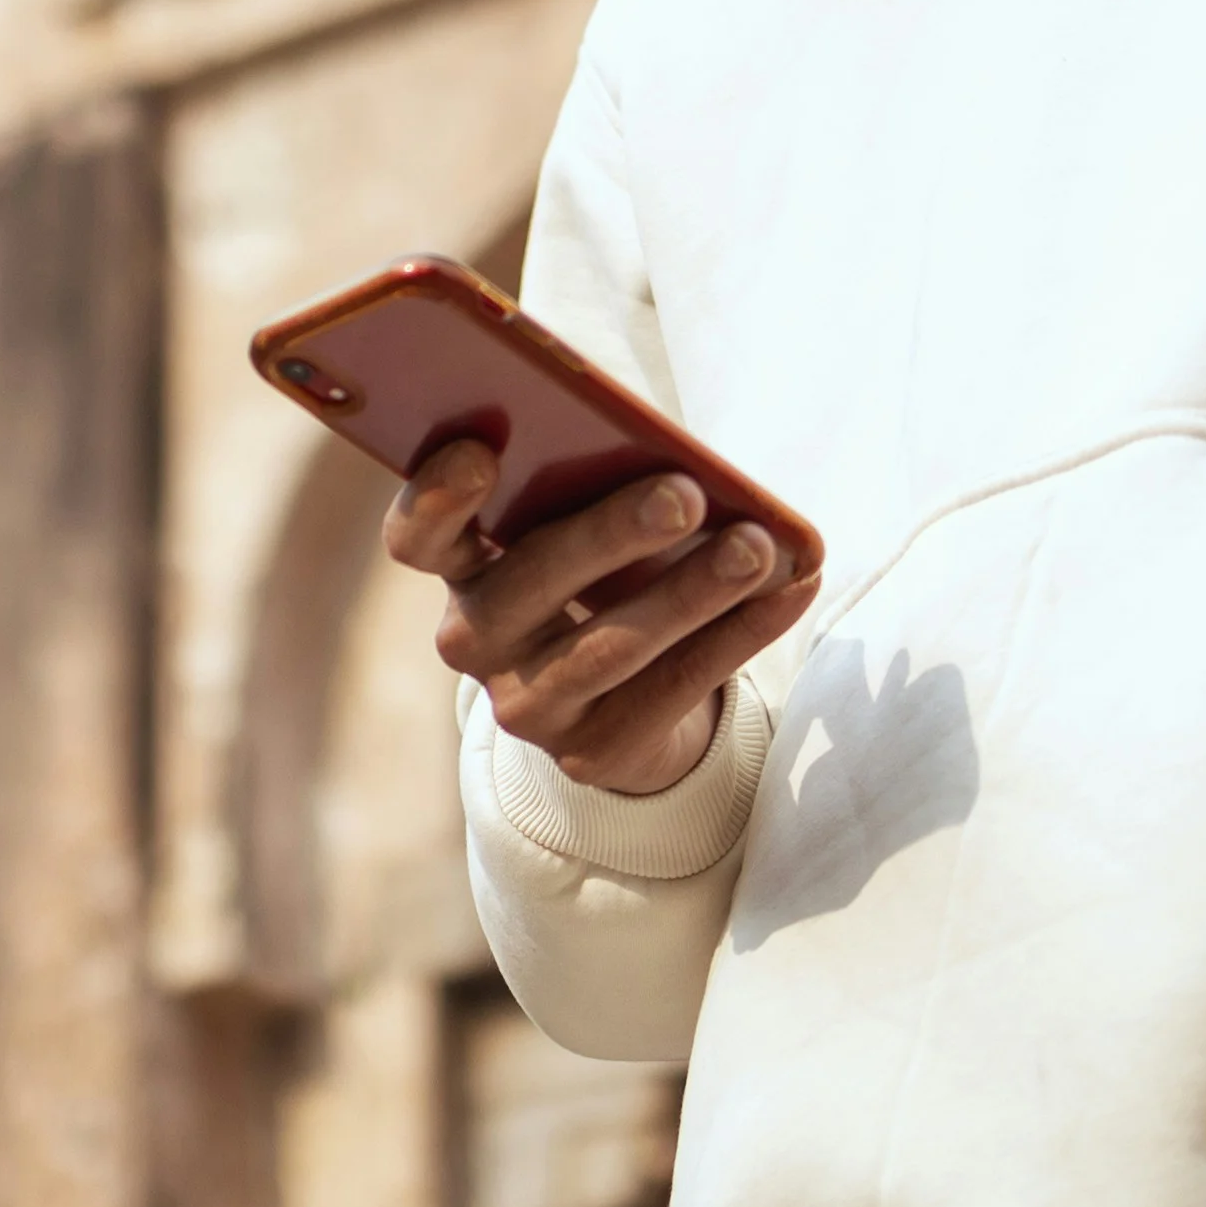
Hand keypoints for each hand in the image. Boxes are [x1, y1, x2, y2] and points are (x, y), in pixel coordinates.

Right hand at [397, 450, 817, 797]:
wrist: (620, 694)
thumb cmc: (603, 569)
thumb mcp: (580, 526)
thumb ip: (592, 486)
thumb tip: (679, 463)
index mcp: (460, 565)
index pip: (416, 537)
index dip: (435, 498)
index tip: (482, 453)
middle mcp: (475, 640)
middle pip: (530, 582)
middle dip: (611, 534)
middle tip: (684, 494)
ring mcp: (527, 705)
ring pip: (610, 647)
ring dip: (692, 592)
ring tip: (756, 548)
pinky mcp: (591, 754)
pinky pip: (672, 691)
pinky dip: (738, 636)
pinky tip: (789, 591)